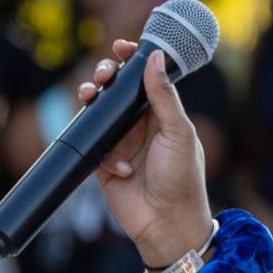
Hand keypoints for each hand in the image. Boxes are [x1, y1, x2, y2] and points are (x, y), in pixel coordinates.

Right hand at [84, 40, 214, 268]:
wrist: (167, 224)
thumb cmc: (182, 179)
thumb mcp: (178, 133)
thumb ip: (164, 96)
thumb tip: (154, 58)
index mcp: (163, 115)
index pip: (145, 80)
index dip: (132, 62)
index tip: (121, 47)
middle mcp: (141, 127)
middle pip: (116, 92)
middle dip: (106, 77)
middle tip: (102, 74)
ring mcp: (121, 144)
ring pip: (98, 115)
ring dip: (92, 103)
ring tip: (90, 97)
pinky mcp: (103, 165)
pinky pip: (92, 148)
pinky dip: (102, 154)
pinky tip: (122, 168)